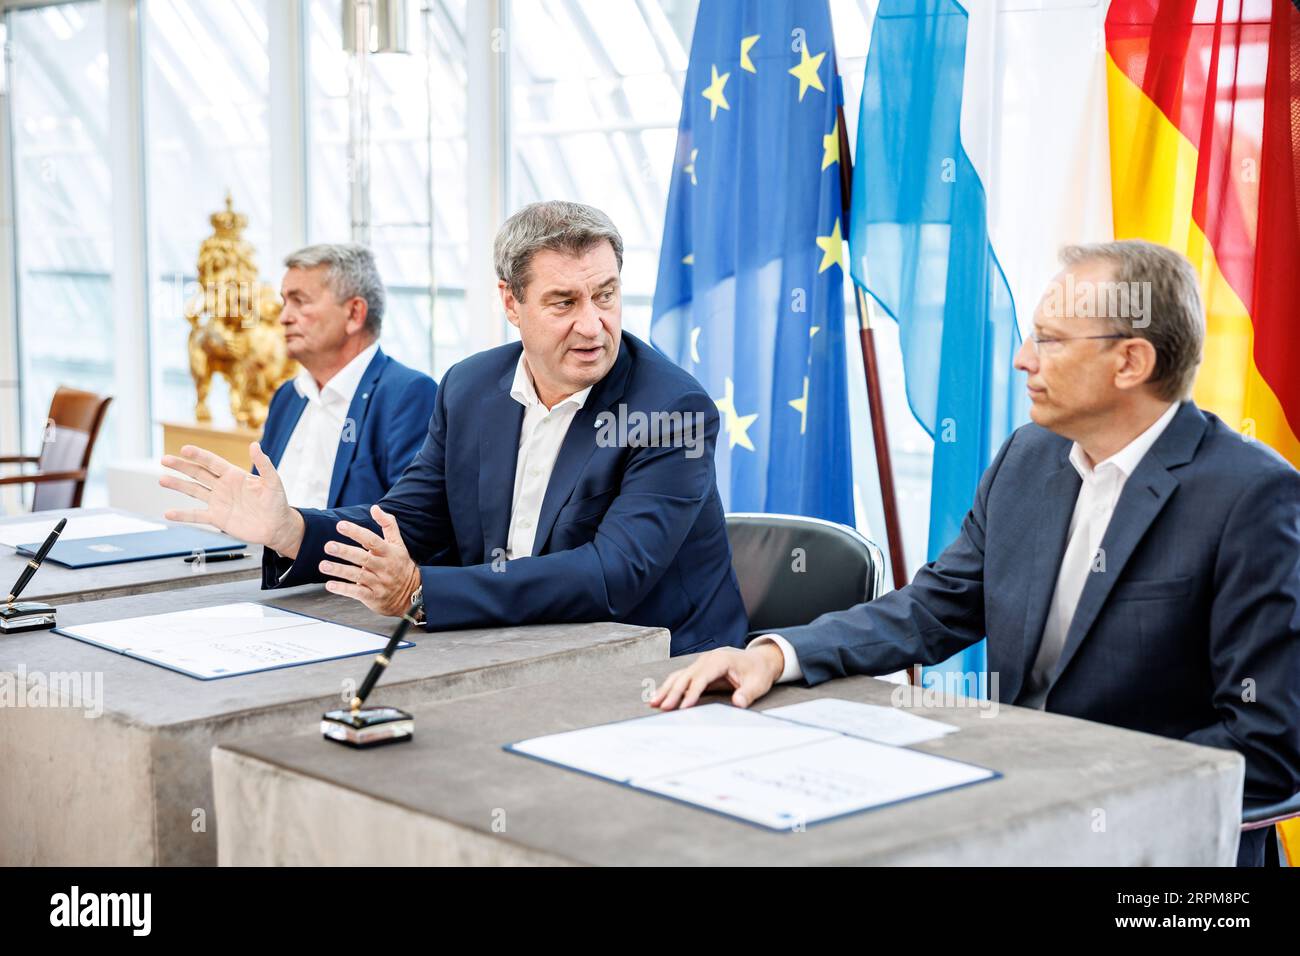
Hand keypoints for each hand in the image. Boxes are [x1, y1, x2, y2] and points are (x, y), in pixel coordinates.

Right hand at [160, 443, 303, 556]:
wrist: (277, 527)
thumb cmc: (277, 502)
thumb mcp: (273, 482)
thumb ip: (264, 464)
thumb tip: (255, 445)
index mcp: (234, 475)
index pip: (213, 462)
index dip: (199, 456)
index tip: (184, 449)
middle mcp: (223, 487)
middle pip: (198, 474)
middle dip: (181, 466)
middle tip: (164, 459)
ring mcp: (218, 502)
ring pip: (194, 491)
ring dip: (178, 485)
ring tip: (161, 479)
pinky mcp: (218, 518)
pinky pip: (197, 516)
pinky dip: (183, 515)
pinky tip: (168, 513)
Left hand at [318, 505, 420, 616]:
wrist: (412, 595)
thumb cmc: (400, 565)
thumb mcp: (398, 544)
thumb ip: (388, 524)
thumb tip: (375, 507)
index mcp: (389, 552)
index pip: (372, 540)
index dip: (356, 532)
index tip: (340, 525)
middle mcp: (384, 567)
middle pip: (363, 558)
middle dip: (345, 551)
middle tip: (328, 546)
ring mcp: (379, 583)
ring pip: (358, 576)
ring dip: (339, 570)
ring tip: (323, 565)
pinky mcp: (373, 597)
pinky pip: (357, 592)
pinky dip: (343, 589)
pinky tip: (330, 585)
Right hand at [649, 643, 785, 710]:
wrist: (760, 660)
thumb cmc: (758, 671)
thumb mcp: (758, 684)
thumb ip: (748, 693)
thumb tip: (738, 702)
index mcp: (720, 660)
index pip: (701, 678)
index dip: (691, 693)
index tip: (683, 707)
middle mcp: (707, 659)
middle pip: (686, 676)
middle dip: (673, 692)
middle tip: (662, 707)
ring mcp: (701, 663)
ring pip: (680, 676)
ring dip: (666, 689)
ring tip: (654, 702)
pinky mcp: (699, 669)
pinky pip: (682, 677)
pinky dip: (670, 687)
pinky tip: (661, 696)